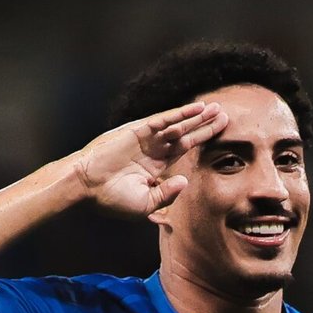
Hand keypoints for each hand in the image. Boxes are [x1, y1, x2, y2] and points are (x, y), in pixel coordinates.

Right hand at [72, 101, 227, 218]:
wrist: (88, 187)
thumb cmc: (112, 199)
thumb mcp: (145, 204)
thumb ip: (167, 194)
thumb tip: (185, 180)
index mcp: (156, 166)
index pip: (185, 149)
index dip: (202, 140)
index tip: (220, 134)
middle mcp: (154, 149)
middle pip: (186, 134)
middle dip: (205, 125)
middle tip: (225, 114)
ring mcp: (147, 138)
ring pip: (178, 124)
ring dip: (197, 117)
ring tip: (217, 108)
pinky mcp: (138, 131)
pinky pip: (164, 120)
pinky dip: (181, 114)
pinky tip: (197, 108)